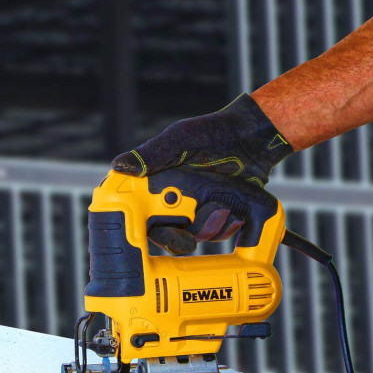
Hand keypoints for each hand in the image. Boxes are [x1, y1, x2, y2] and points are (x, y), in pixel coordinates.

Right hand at [112, 94, 292, 253]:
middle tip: (187, 240)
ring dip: (209, 226)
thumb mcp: (180, 140)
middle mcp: (176, 199)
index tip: (144, 234)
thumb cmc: (214, 132)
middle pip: (165, 234)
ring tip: (222, 207)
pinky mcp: (219, 215)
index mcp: (159, 183)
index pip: (139, 212)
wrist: (253, 138)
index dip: (138, 228)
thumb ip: (152, 155)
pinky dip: (227, 225)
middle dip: (177, 238)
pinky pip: (218, 233)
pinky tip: (235, 209)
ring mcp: (198, 209)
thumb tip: (119, 165)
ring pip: (195, 236)